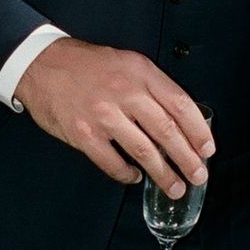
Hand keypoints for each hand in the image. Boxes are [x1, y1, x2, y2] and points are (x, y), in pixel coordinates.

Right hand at [17, 38, 214, 197]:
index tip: (208, 148)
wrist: (41, 64)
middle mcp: (125, 92)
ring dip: (162, 173)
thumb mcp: (127, 62)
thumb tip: (179, 119)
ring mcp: (103, 115)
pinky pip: (112, 162)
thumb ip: (152, 87)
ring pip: (143, 150)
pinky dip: (126, 174)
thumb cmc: (87, 65)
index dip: (198, 130)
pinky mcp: (83, 134)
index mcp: (140, 73)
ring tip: (175, 187)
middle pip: (166, 131)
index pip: (180, 104)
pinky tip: (135, 178)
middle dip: (187, 158)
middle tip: (198, 175)